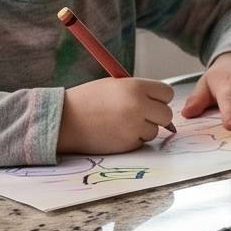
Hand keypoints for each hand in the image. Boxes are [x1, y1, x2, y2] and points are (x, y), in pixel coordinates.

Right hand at [57, 76, 174, 154]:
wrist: (63, 120)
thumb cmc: (87, 100)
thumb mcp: (115, 86)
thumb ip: (139, 92)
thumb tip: (160, 103)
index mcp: (135, 87)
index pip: (167, 93)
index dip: (159, 98)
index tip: (152, 101)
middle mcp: (138, 106)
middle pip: (166, 115)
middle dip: (156, 116)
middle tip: (141, 115)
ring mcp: (133, 127)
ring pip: (154, 131)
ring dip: (143, 129)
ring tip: (121, 122)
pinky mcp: (127, 144)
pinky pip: (140, 142)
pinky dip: (132, 139)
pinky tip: (115, 132)